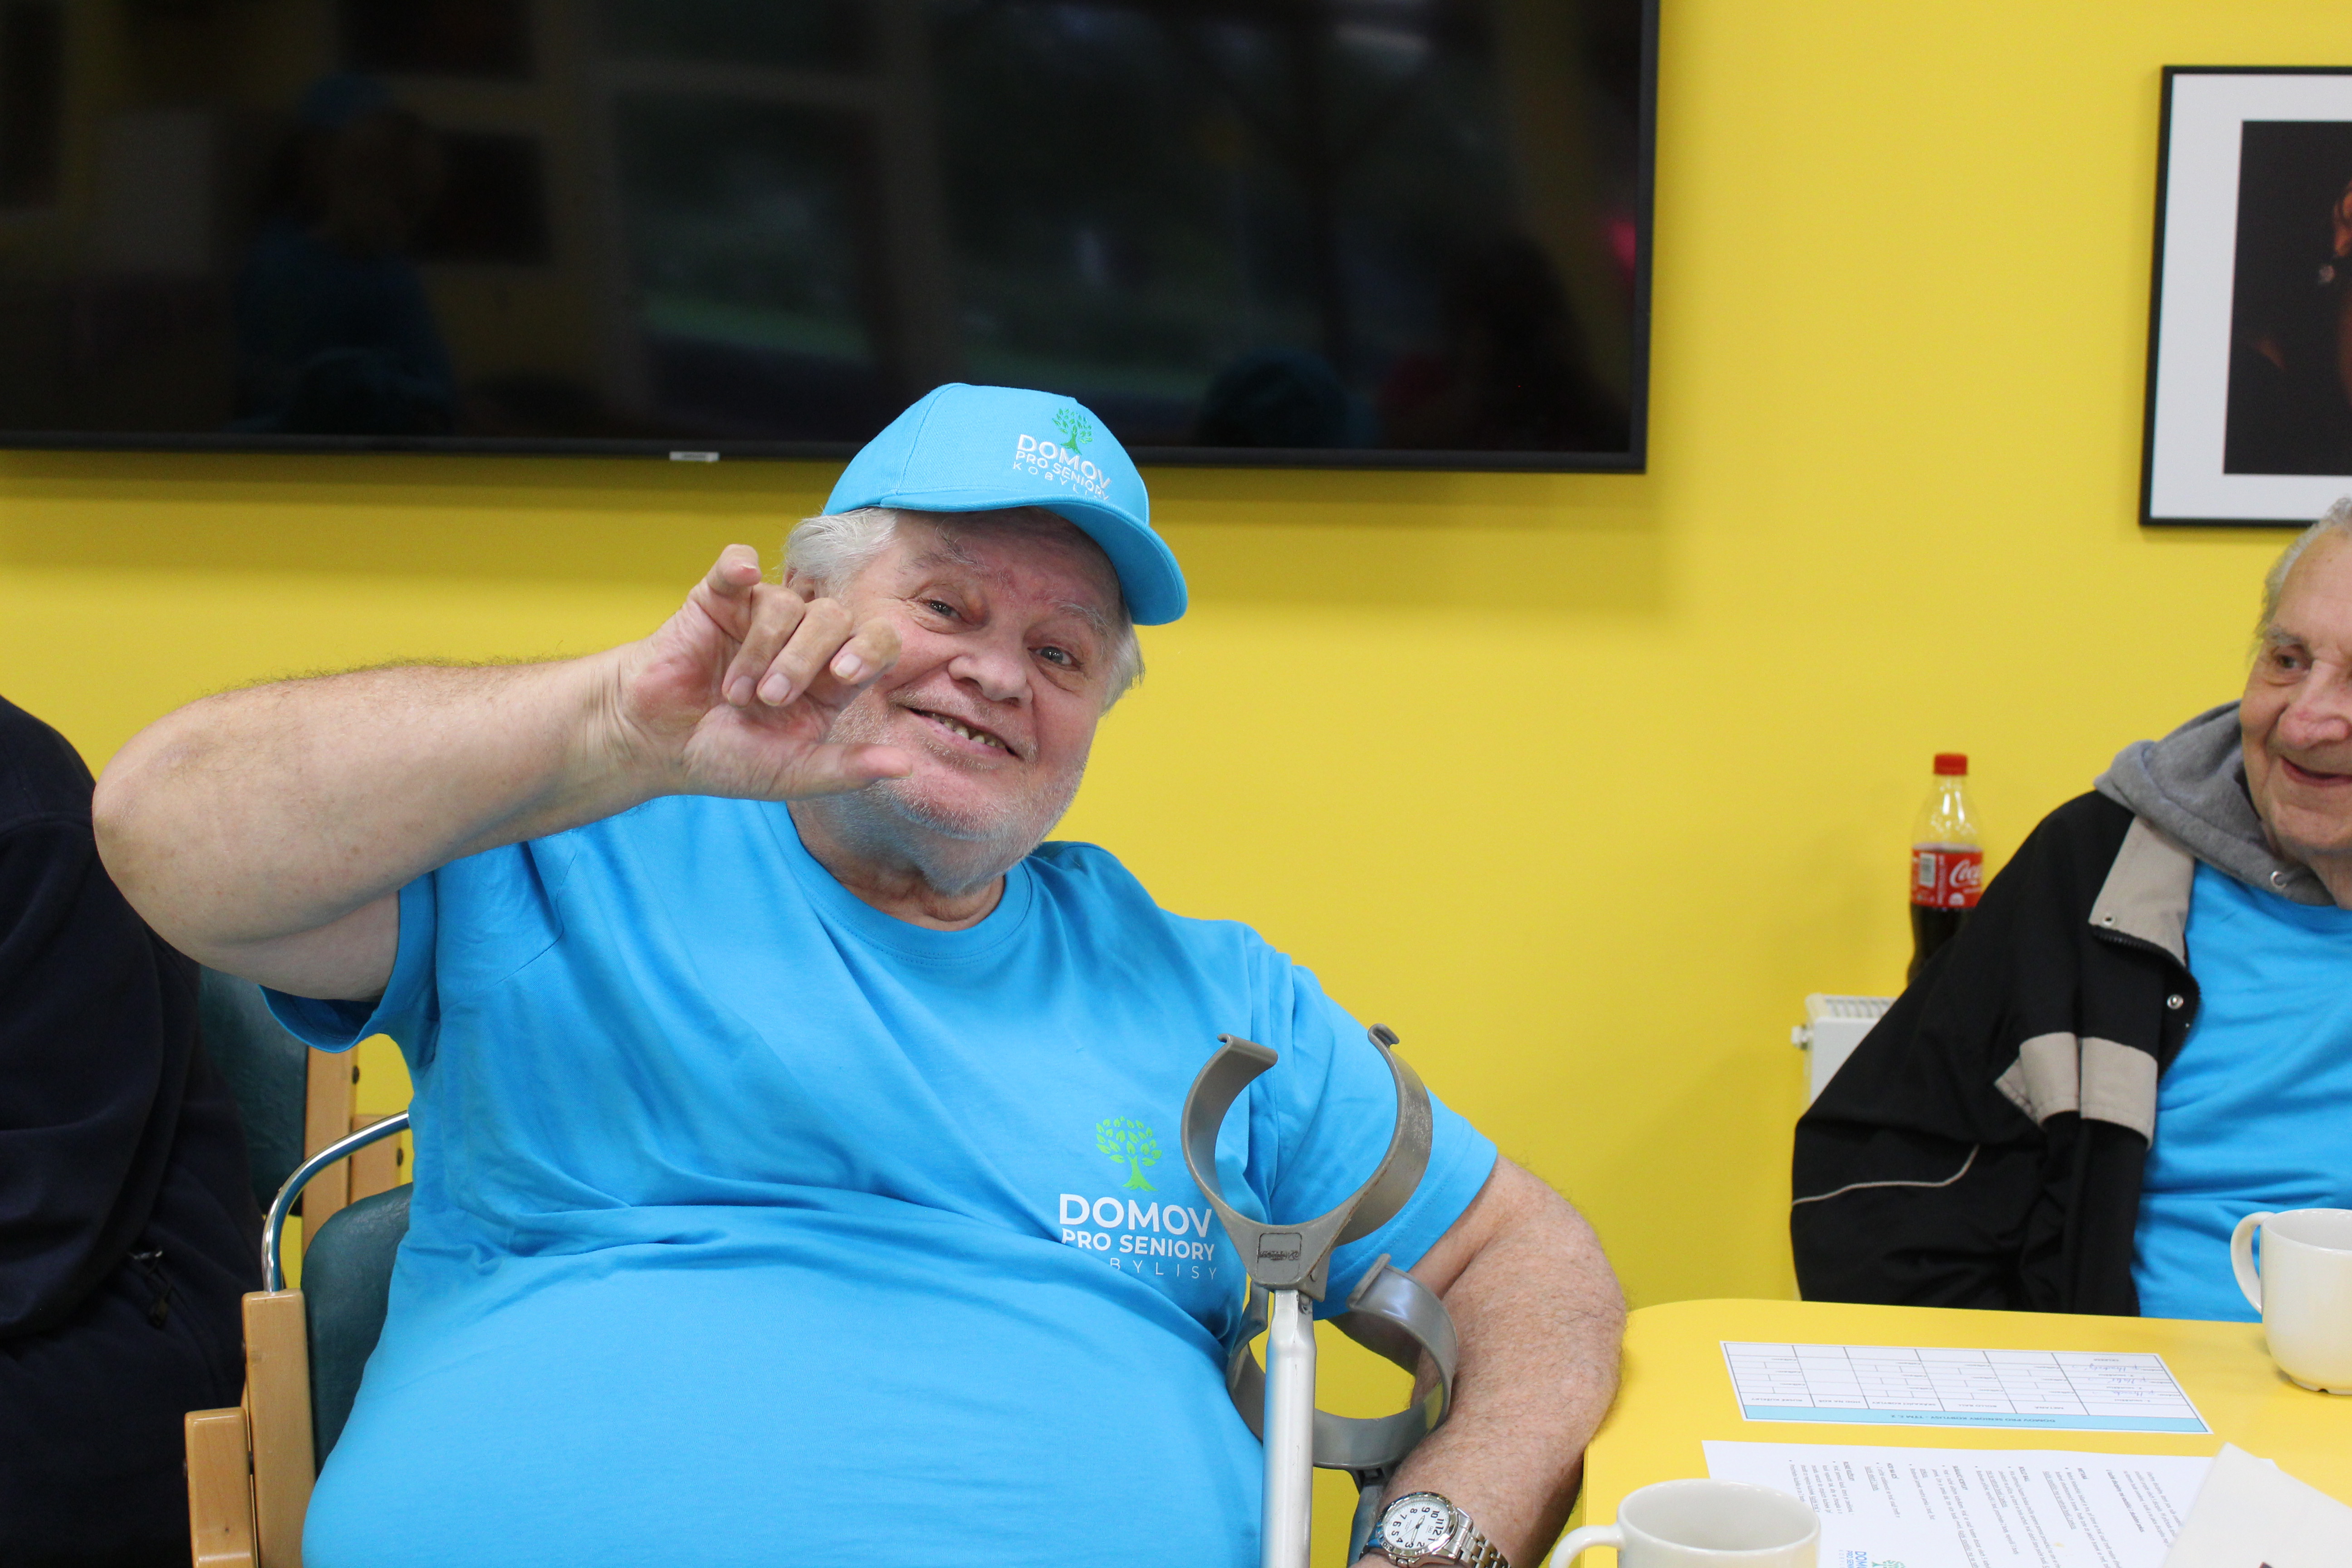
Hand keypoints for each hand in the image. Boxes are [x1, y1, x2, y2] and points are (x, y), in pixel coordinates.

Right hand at [608, 544, 910, 799]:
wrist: (654, 742)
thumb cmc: (724, 757)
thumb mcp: (790, 773)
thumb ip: (847, 769)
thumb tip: (905, 767)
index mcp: (832, 679)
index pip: (877, 642)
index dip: (870, 648)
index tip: (843, 672)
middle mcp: (805, 640)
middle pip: (834, 617)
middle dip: (804, 658)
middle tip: (769, 699)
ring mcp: (761, 614)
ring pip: (787, 602)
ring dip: (761, 649)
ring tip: (735, 693)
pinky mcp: (719, 597)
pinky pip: (738, 562)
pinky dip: (740, 566)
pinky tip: (740, 578)